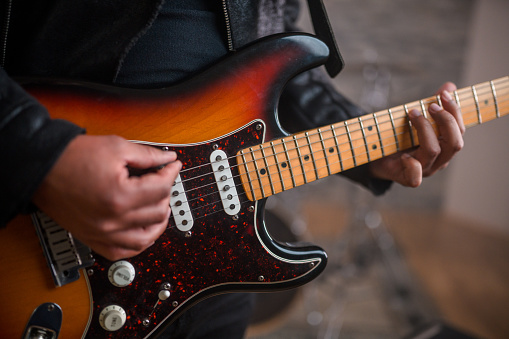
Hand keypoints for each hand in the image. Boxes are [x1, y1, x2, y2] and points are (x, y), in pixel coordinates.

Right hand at [33, 134, 181, 260]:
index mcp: (120, 196)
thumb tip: (168, 160)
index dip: (171, 173)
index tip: (172, 166)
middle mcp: (113, 220)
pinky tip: (144, 230)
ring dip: (159, 221)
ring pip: (146, 238)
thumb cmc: (71, 157)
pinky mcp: (93, 239)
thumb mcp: (116, 147)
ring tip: (160, 206)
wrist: (41, 168)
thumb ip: (147, 156)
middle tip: (163, 180)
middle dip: (166, 193)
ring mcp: (103, 233)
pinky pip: (123, 252)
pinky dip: (139, 244)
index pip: (161, 188)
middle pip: (157, 212)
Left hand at [369, 82, 464, 186]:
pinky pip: (415, 178)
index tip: (444, 94)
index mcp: (445, 146)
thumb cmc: (400, 138)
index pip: (460, 131)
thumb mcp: (416, 120)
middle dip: (445, 120)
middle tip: (430, 106)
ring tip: (412, 113)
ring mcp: (424, 170)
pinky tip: (404, 156)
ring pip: (434, 151)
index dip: (455, 112)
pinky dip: (411, 165)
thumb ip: (433, 105)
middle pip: (455, 143)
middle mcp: (438, 160)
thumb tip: (450, 86)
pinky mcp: (406, 178)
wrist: (377, 158)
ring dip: (424, 129)